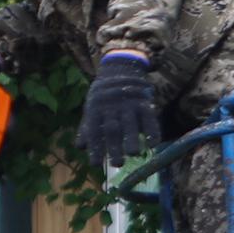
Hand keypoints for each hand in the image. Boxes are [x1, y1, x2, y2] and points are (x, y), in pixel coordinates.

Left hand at [78, 51, 160, 167]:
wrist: (120, 68)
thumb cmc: (103, 96)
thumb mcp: (92, 108)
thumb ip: (87, 128)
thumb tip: (80, 147)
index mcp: (96, 110)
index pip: (94, 131)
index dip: (95, 148)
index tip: (96, 164)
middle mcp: (111, 108)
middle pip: (113, 129)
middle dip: (114, 147)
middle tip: (118, 164)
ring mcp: (128, 104)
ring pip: (130, 124)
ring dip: (132, 139)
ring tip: (133, 154)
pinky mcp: (144, 102)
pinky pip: (149, 118)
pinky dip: (152, 131)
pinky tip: (153, 144)